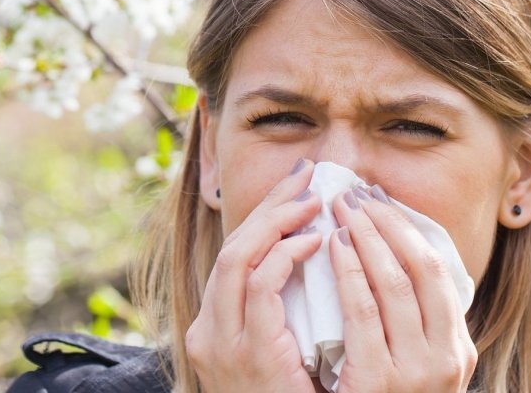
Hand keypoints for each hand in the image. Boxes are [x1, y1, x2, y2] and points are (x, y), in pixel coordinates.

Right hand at [185, 159, 321, 392]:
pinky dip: (286, 256)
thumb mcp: (282, 349)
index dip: (265, 215)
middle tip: (307, 176)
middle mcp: (210, 330)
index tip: (297, 187)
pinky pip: (260, 288)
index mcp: (217, 326)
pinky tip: (315, 239)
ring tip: (313, 199)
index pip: (237, 254)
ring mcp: (223, 343)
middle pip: (234, 246)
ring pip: (238, 258)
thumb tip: (320, 258)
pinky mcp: (247, 354)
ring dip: (277, 221)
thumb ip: (287, 309)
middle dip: (270, 206)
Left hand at [329, 186, 476, 392]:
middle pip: (421, 269)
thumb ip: (412, 321)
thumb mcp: (414, 362)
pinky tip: (334, 247)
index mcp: (458, 348)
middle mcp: (447, 359)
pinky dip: (351, 273)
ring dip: (368, 238)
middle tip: (357, 193)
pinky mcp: (379, 383)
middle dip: (387, 224)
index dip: (407, 229)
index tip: (380, 201)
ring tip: (343, 210)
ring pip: (395, 285)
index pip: (438, 270)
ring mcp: (416, 373)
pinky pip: (364, 315)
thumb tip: (391, 255)